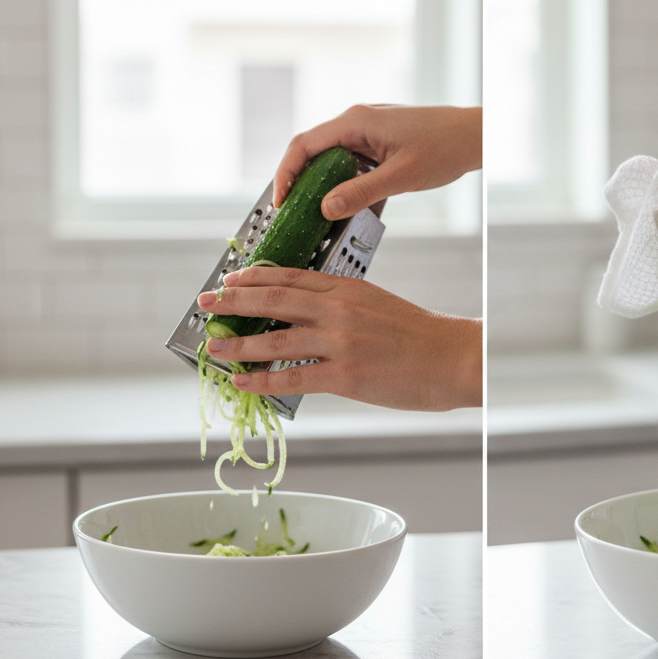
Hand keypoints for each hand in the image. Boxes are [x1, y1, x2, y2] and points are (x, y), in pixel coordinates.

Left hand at [197, 267, 481, 411]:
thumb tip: (307, 319)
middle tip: (206, 304)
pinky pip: (292, 377)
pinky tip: (242, 381)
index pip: (291, 277)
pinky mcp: (344, 374)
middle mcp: (339, 310)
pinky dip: (261, 380)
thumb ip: (342, 307)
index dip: (254, 278)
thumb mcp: (378, 305)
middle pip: (274, 300)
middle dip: (233, 302)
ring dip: (238, 344)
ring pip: (274, 339)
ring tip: (214, 347)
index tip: (230, 280)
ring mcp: (340, 341)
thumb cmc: (420, 336)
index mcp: (348, 288)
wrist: (452, 358)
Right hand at [273, 104, 481, 217]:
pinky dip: (343, 181)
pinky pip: (351, 161)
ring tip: (316, 213)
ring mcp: (368, 130)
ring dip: (322, 183)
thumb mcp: (401, 176)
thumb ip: (361, 193)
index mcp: (356, 122)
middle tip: (294, 213)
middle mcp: (357, 121)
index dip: (286, 173)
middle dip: (300, 181)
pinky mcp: (380, 142)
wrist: (476, 136)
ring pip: (331, 157)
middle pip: (313, 151)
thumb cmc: (446, 148)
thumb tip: (325, 209)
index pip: (304, 145)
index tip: (281, 201)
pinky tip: (346, 203)